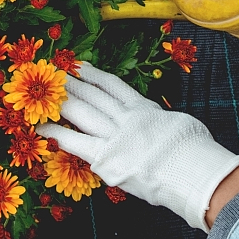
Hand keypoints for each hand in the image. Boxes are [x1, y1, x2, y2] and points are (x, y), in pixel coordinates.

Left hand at [37, 61, 238, 231]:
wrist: (193, 171)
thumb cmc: (195, 152)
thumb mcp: (181, 125)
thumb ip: (162, 122)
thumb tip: (160, 123)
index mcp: (145, 109)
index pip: (115, 87)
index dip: (96, 75)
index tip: (81, 67)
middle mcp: (127, 119)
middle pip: (94, 96)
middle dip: (73, 84)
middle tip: (54, 74)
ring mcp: (115, 137)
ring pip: (83, 113)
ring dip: (63, 102)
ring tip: (45, 93)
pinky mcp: (106, 159)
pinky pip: (76, 143)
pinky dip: (58, 134)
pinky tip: (42, 127)